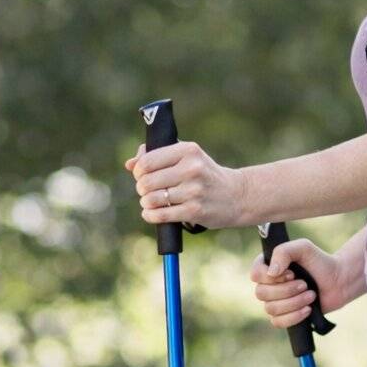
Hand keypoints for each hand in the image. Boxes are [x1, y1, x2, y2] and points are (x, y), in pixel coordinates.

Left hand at [125, 141, 246, 229]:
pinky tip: (152, 213)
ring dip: (146, 202)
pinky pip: (160, 215)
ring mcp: (194, 190)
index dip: (139, 170)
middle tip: (148, 190)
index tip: (143, 175)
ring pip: (151, 199)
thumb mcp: (187, 157)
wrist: (236, 195)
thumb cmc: (204, 174)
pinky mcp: (195, 210)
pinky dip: (150, 215)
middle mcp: (192, 168)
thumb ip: (157, 155)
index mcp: (189, 151)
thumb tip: (130, 164)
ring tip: (152, 201)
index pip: (147, 161)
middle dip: (142, 188)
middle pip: (146, 181)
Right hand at [250, 238, 347, 326]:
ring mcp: (275, 301)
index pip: (255, 274)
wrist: (338, 281)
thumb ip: (284, 252)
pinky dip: (294, 316)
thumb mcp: (303, 248)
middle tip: (305, 284)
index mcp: (269, 266)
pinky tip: (308, 309)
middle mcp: (268, 284)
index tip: (291, 273)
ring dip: (294, 302)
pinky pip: (278, 322)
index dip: (271, 277)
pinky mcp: (284, 316)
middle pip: (261, 293)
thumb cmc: (319, 262)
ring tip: (311, 295)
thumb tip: (270, 273)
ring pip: (271, 309)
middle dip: (287, 290)